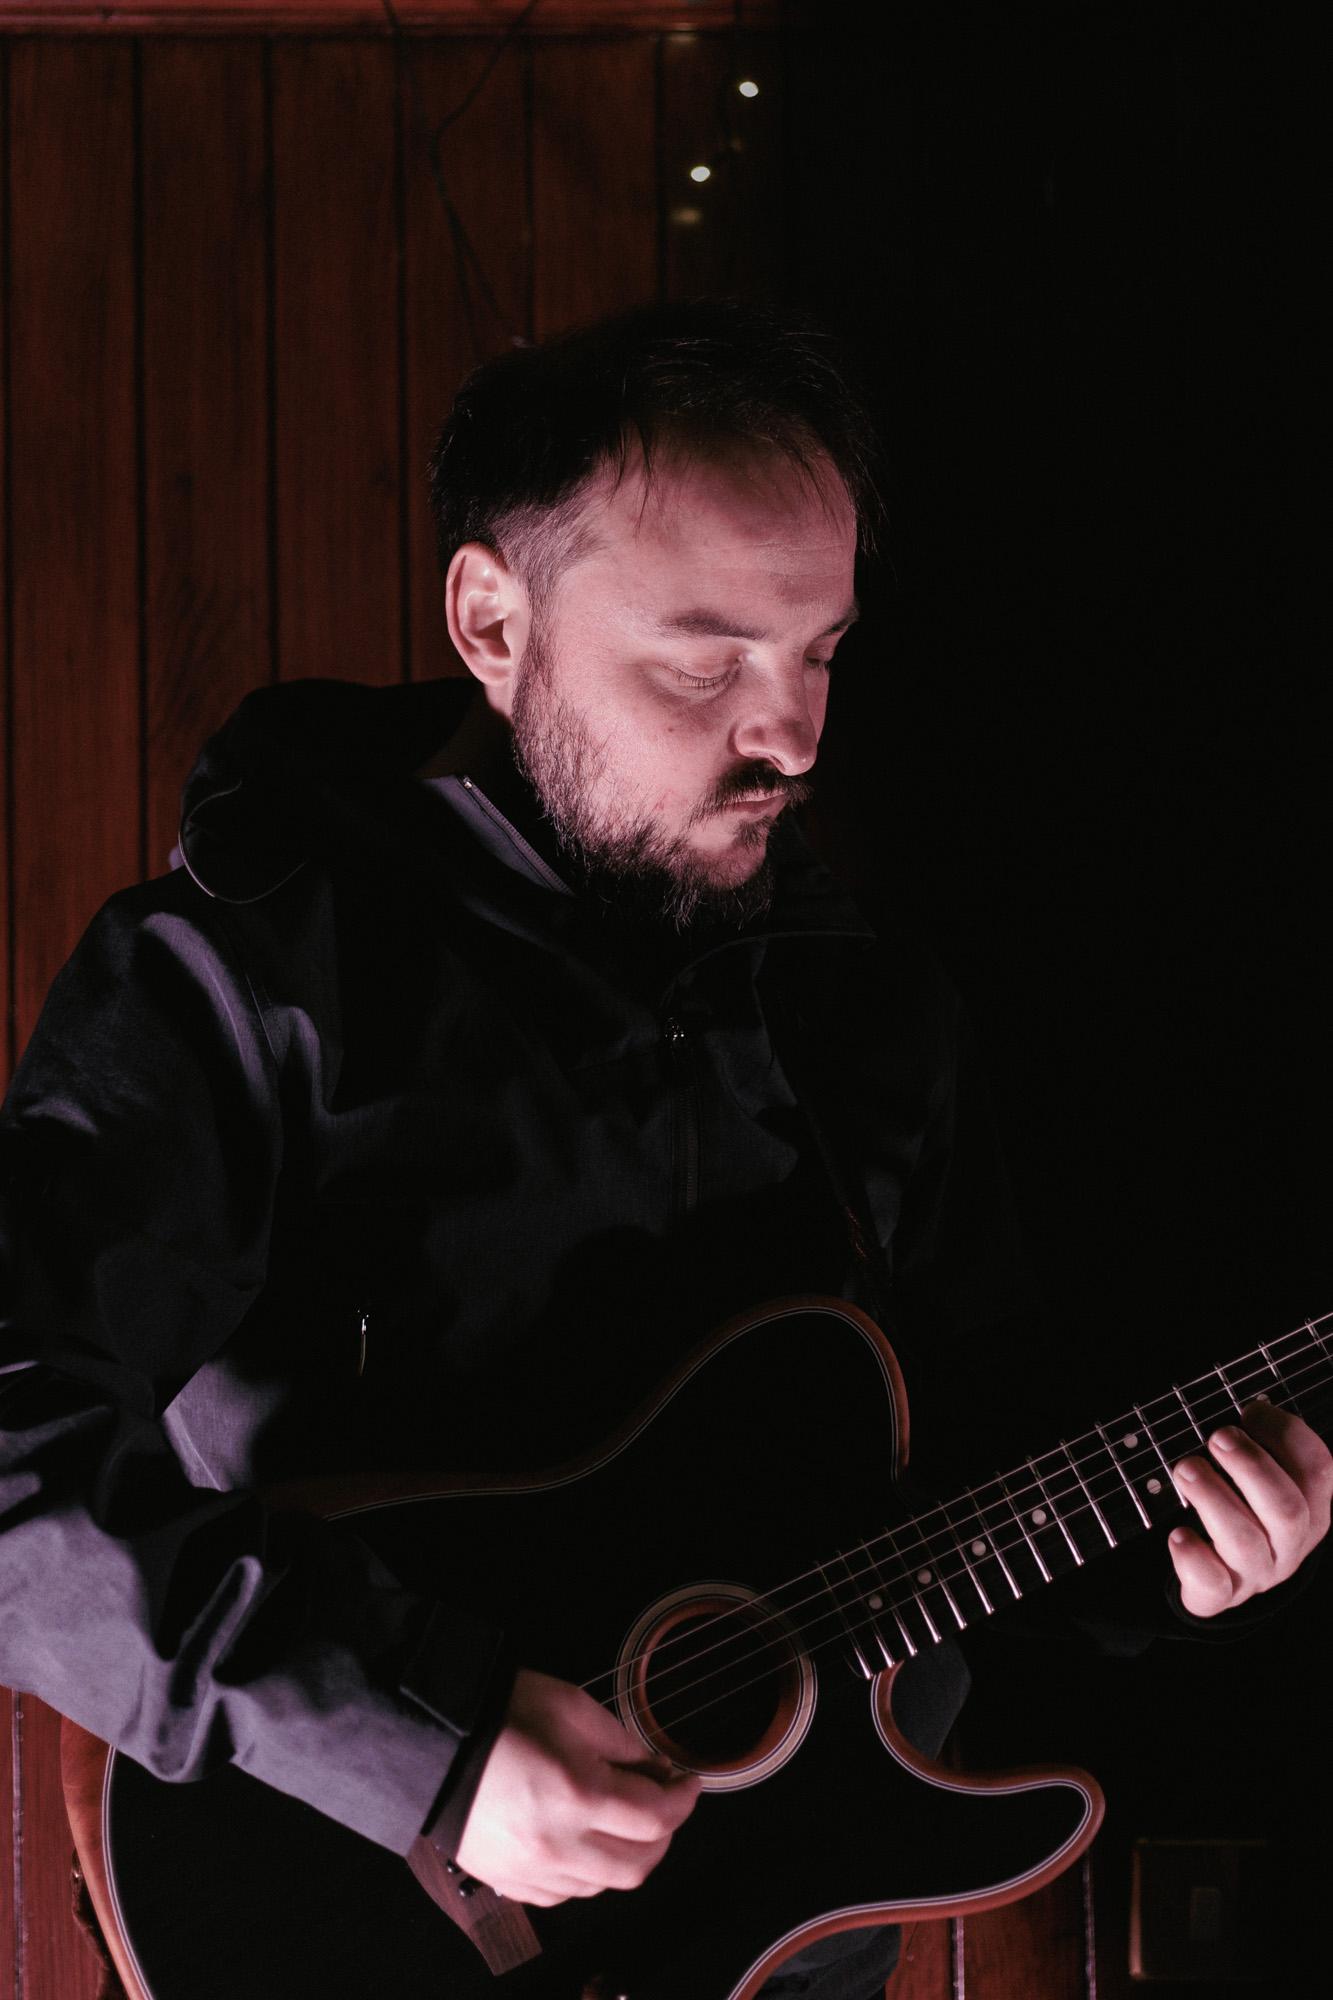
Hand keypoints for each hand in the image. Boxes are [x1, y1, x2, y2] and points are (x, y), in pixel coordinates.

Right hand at [448, 1668, 699, 1906]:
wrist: (431, 1741)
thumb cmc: (500, 1714)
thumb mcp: (572, 1706)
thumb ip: (621, 1742)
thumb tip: (653, 1768)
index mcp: (579, 1795)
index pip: (656, 1817)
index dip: (683, 1799)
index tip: (688, 1782)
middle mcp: (559, 1844)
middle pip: (639, 1864)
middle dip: (664, 1835)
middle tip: (664, 1803)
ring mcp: (532, 1871)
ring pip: (605, 1886)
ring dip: (628, 1857)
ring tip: (625, 1821)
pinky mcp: (509, 1881)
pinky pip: (566, 1895)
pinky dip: (588, 1875)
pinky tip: (586, 1844)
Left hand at [1169, 1401, 1332, 1616]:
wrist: (1220, 1580)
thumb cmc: (1243, 1513)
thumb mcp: (1261, 1481)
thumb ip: (1261, 1448)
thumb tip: (1249, 1410)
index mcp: (1310, 1508)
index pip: (1317, 1468)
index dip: (1286, 1433)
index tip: (1250, 1412)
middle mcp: (1290, 1544)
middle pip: (1287, 1509)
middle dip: (1251, 1466)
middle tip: (1217, 1438)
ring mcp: (1257, 1573)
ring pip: (1245, 1541)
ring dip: (1213, 1497)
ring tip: (1186, 1469)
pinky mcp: (1221, 1595)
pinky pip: (1213, 1584)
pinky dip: (1193, 1556)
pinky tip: (1178, 1534)